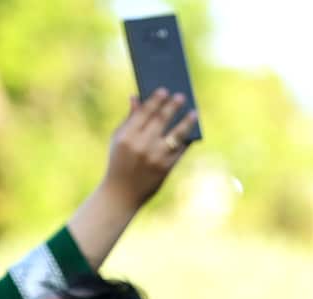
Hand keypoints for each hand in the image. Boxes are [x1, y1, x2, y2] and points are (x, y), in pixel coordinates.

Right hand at [102, 88, 196, 208]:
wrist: (121, 193)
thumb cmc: (119, 162)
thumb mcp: (118, 140)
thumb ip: (129, 119)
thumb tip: (136, 97)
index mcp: (127, 136)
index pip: (144, 112)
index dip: (156, 100)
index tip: (164, 90)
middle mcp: (142, 145)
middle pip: (161, 120)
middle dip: (172, 106)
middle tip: (181, 96)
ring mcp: (155, 157)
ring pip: (176, 134)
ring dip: (187, 122)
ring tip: (194, 113)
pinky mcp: (166, 168)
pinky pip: (180, 150)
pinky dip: (186, 140)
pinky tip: (191, 132)